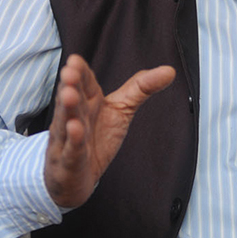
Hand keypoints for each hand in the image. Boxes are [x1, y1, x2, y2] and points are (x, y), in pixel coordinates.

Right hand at [44, 54, 175, 208]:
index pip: (84, 83)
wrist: (78, 177)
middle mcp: (75, 116)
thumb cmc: (97, 138)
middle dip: (70, 85)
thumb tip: (169, 70)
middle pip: (72, 98)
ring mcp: (68, 140)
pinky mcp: (69, 163)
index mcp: (88, 101)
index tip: (75, 60)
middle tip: (69, 72)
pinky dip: (73, 141)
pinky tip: (75, 129)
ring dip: (67, 108)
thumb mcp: (122, 110)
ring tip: (69, 94)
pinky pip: (72, 151)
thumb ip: (142, 88)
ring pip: (66, 122)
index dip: (80, 72)